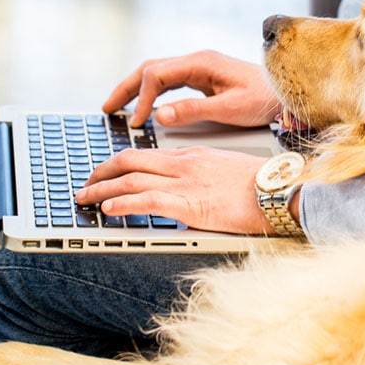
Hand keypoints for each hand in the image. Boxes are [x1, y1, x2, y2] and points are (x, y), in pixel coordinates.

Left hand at [75, 146, 274, 234]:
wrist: (280, 189)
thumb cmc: (262, 183)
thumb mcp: (227, 169)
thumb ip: (204, 174)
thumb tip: (192, 188)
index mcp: (192, 156)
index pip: (146, 154)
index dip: (119, 163)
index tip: (106, 172)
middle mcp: (183, 165)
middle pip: (130, 161)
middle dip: (101, 172)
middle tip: (85, 183)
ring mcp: (185, 183)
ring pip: (131, 180)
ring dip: (101, 190)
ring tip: (84, 198)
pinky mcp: (190, 205)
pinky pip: (147, 201)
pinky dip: (122, 204)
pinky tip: (107, 209)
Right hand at [103, 50, 279, 127]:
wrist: (287, 94)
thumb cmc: (264, 99)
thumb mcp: (230, 108)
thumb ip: (194, 110)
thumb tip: (159, 115)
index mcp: (201, 63)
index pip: (157, 75)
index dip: (141, 98)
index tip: (136, 121)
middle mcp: (197, 61)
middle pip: (150, 69)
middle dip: (126, 88)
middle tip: (107, 108)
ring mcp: (199, 68)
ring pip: (157, 74)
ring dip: (135, 89)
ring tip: (117, 108)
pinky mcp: (203, 78)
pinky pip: (169, 82)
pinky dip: (152, 93)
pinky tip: (145, 106)